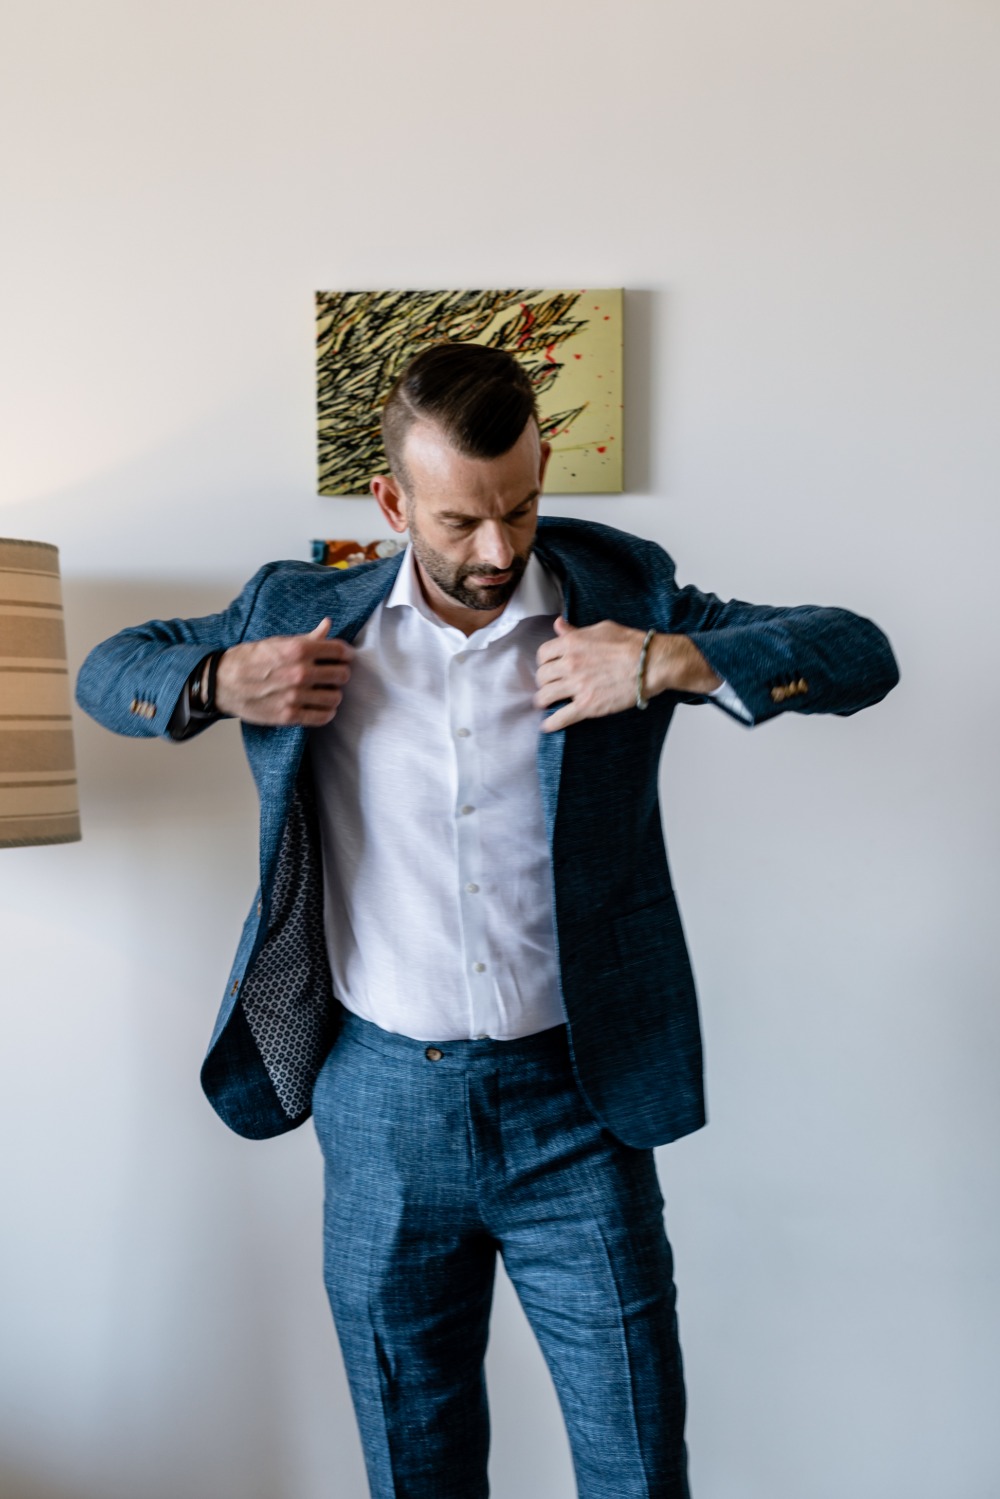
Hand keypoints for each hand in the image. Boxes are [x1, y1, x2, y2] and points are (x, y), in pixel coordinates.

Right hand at [214, 619, 353, 725]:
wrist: (222, 683)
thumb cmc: (249, 659)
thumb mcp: (277, 642)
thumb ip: (307, 637)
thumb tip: (327, 625)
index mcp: (298, 649)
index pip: (339, 651)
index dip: (345, 654)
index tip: (343, 657)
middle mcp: (299, 672)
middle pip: (342, 675)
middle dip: (340, 673)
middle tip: (333, 674)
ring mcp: (295, 696)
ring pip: (335, 697)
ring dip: (333, 694)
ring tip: (325, 691)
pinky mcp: (289, 715)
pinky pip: (323, 717)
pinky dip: (326, 712)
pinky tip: (320, 706)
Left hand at [534, 618, 647, 732]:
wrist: (650, 664)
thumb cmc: (630, 644)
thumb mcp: (600, 629)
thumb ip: (576, 630)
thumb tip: (559, 625)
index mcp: (572, 644)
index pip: (543, 654)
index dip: (544, 661)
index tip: (548, 666)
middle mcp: (570, 664)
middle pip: (542, 676)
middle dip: (544, 681)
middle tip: (550, 685)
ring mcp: (577, 686)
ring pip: (545, 696)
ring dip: (543, 700)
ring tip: (546, 703)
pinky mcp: (587, 705)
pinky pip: (561, 717)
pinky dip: (551, 723)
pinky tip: (547, 726)